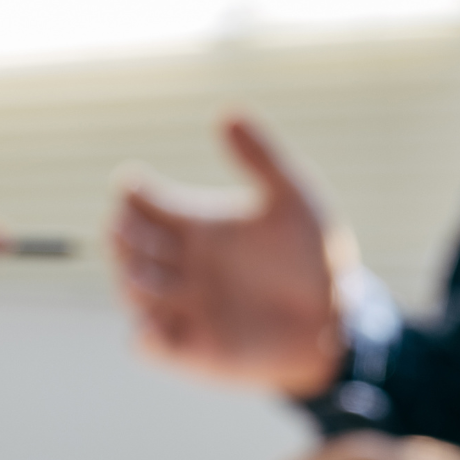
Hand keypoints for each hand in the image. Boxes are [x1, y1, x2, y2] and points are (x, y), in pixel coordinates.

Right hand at [111, 115, 344, 397]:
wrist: (337, 323)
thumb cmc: (314, 259)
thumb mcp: (293, 200)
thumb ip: (261, 158)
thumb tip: (227, 112)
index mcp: (196, 224)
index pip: (144, 202)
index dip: (132, 192)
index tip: (132, 185)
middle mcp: (180, 264)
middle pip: (129, 244)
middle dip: (121, 236)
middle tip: (124, 228)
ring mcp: (181, 306)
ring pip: (133, 290)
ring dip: (131, 281)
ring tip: (139, 274)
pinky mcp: (190, 348)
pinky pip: (149, 344)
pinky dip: (144, 336)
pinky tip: (150, 326)